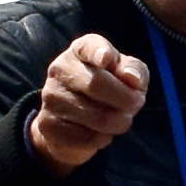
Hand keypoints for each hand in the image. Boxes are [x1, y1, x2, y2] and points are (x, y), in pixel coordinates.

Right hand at [25, 34, 150, 171]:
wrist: (72, 122)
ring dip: (120, 122)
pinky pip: (88, 138)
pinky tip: (100, 132)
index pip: (88, 47)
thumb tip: (132, 79)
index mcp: (80, 50)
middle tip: (137, 104)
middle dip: (126, 99)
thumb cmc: (108, 89)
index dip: (99, 51)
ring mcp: (51, 97)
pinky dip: (104, 138)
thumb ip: (134, 70)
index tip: (107, 58)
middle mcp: (60, 69)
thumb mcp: (126, 74)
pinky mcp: (49, 124)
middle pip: (97, 84)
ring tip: (121, 119)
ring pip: (97, 117)